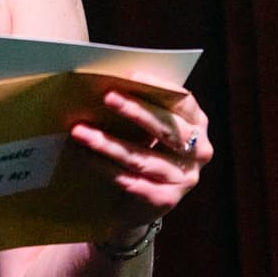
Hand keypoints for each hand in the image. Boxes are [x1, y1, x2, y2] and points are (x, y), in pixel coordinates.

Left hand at [70, 76, 212, 238]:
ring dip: (108, 144)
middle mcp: (199, 151)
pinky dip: (103, 167)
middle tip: (106, 97)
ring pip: (142, 157)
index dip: (159, 88)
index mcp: (197, 124)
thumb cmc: (142, 149)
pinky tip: (82, 155)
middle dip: (135, 112)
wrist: (139, 201)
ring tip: (79, 131)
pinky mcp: (165, 200)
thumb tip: (106, 80)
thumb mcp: (146, 126)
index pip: (183, 102)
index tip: (130, 75)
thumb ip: (139, 105)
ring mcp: (185, 178)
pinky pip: (131, 181)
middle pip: (167, 128)